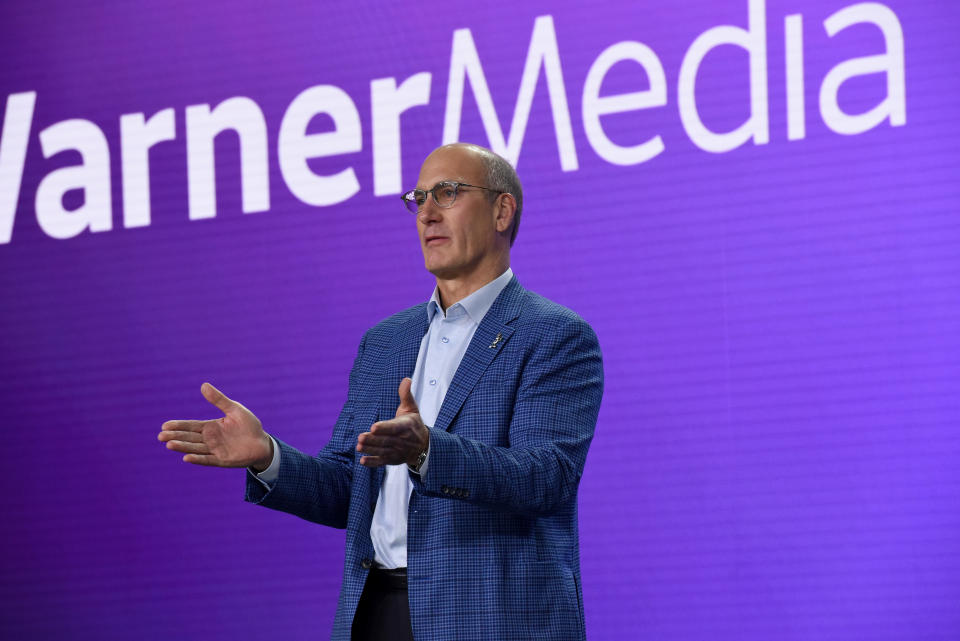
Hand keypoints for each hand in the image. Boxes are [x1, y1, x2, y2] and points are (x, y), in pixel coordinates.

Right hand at [158, 382, 272, 469]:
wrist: (263, 442)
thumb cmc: (249, 425)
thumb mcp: (234, 409)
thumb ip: (219, 400)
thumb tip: (203, 385)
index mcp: (211, 427)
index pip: (191, 426)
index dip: (178, 426)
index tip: (165, 425)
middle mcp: (210, 439)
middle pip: (189, 438)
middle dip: (175, 436)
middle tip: (161, 436)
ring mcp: (215, 450)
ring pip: (195, 448)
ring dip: (183, 447)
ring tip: (169, 445)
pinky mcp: (223, 460)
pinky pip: (208, 460)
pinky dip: (198, 459)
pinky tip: (186, 458)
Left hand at [356, 377, 428, 466]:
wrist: (423, 446)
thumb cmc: (414, 424)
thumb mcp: (412, 408)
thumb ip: (406, 395)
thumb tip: (406, 379)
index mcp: (406, 426)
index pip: (394, 427)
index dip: (385, 427)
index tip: (374, 426)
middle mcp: (402, 440)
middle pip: (386, 440)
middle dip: (373, 439)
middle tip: (361, 437)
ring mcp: (396, 451)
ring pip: (382, 451)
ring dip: (370, 449)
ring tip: (359, 446)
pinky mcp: (392, 459)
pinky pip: (382, 462)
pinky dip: (373, 462)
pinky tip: (363, 461)